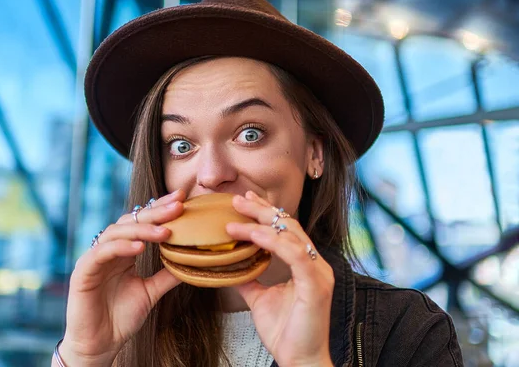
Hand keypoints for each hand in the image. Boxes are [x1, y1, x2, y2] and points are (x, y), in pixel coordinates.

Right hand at [59, 190, 184, 365]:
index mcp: (124, 251)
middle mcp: (108, 250)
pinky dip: (120, 247)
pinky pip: (101, 253)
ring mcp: (94, 258)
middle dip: (156, 212)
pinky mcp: (83, 271)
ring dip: (142, 230)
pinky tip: (139, 248)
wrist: (100, 345)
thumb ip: (167, 275)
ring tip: (165, 231)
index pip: (142, 223)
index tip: (183, 200)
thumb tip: (194, 261)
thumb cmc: (121, 318)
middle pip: (131, 221)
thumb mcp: (151, 292)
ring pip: (116, 232)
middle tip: (178, 205)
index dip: (161, 209)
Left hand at [225, 191, 333, 366]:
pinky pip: (295, 255)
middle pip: (288, 225)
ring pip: (291, 235)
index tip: (244, 201)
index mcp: (305, 265)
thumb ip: (250, 279)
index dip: (265, 213)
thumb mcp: (260, 299)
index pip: (286, 230)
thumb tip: (230, 266)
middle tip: (237, 199)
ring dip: (261, 222)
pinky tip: (254, 236)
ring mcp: (317, 272)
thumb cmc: (286, 332)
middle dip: (261, 209)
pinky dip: (273, 242)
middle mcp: (314, 264)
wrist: (299, 360)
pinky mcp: (316, 285)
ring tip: (237, 214)